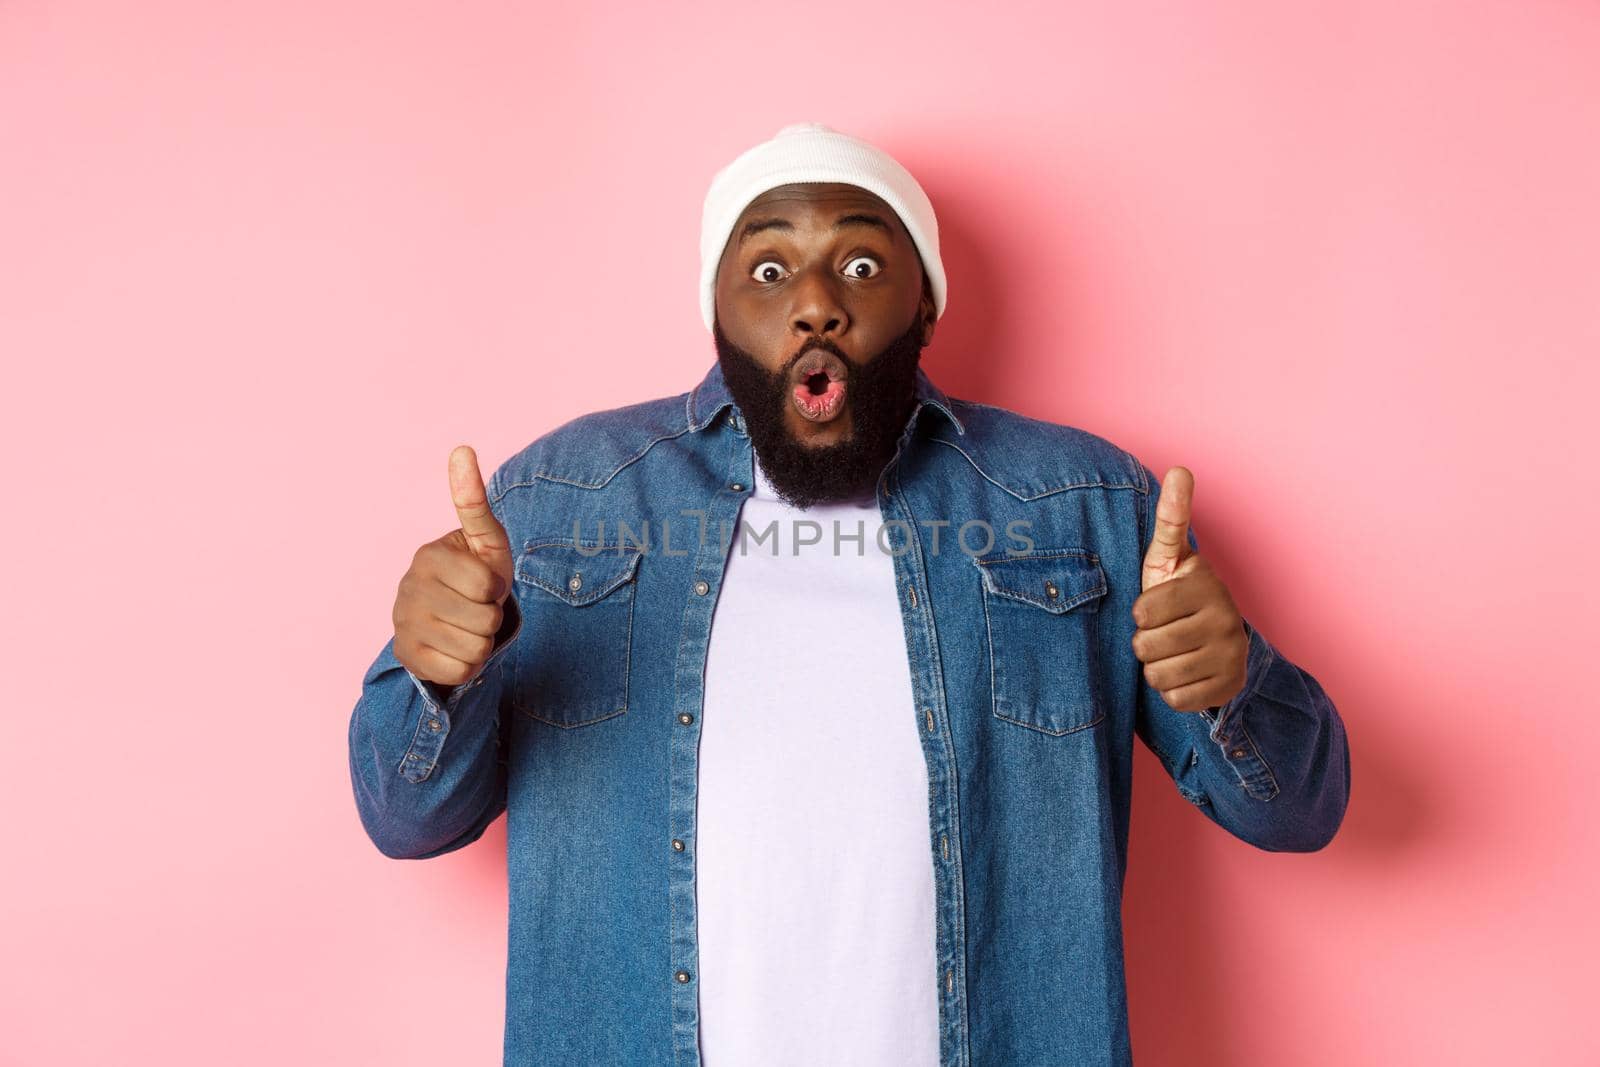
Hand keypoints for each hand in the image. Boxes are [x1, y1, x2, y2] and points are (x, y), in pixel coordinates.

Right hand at [392, 445, 515, 686]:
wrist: (448, 618)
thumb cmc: (474, 574)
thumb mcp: (484, 539)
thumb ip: (473, 500)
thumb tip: (462, 448)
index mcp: (428, 555)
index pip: (488, 587)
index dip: (496, 588)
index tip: (483, 582)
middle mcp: (408, 587)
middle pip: (483, 621)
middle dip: (491, 618)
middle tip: (475, 608)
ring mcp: (402, 623)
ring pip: (474, 649)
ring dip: (481, 643)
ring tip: (466, 626)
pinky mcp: (405, 656)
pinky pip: (459, 672)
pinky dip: (467, 666)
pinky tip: (454, 648)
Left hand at [1130, 466, 1247, 711]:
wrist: (1215, 641)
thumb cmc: (1177, 596)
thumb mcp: (1169, 559)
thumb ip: (1170, 519)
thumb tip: (1181, 468)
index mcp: (1205, 585)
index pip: (1142, 612)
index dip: (1139, 614)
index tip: (1153, 607)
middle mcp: (1226, 618)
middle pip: (1147, 647)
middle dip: (1143, 644)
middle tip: (1161, 633)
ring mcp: (1231, 655)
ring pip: (1159, 677)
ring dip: (1155, 670)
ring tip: (1171, 652)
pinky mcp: (1230, 687)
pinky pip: (1176, 700)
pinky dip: (1171, 693)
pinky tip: (1184, 674)